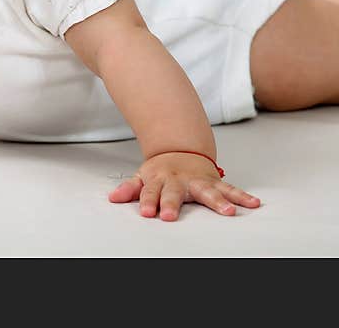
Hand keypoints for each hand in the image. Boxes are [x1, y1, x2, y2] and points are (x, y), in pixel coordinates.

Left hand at [108, 152, 260, 220]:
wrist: (180, 150)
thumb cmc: (161, 171)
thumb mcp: (142, 177)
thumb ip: (130, 188)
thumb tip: (113, 198)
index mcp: (159, 180)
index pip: (151, 192)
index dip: (149, 202)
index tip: (147, 213)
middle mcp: (179, 180)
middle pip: (175, 193)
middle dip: (173, 204)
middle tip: (171, 216)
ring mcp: (198, 181)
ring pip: (208, 191)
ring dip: (218, 201)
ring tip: (228, 212)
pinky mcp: (215, 182)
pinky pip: (230, 188)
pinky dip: (242, 196)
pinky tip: (253, 203)